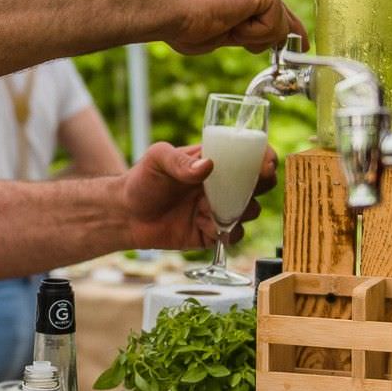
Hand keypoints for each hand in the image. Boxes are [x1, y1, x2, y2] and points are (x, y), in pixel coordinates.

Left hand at [121, 141, 279, 251]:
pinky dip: (226, 231)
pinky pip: (234, 234)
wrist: (126, 215)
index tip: (265, 165)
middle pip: (260, 184)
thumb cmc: (142, 180)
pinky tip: (203, 225)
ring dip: (240, 210)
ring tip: (209, 208)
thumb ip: (179, 161)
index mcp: (216, 161)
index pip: (251, 156)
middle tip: (245, 190)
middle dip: (261, 186)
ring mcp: (220, 209)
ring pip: (251, 211)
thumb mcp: (157, 159)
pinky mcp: (213, 233)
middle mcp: (223, 185)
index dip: (265, 159)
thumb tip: (207, 165)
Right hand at [167, 0, 306, 55]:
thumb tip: (275, 43)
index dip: (291, 32)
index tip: (302, 46)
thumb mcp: (227, 33)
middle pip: (285, 22)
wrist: (171, 10)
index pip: (279, 13)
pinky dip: (251, 33)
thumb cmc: (186, 24)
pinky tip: (229, 20)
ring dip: (252, 37)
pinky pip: (272, 27)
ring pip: (278, 28)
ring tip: (224, 24)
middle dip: (274, 39)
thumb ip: (251, 35)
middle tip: (244, 36)